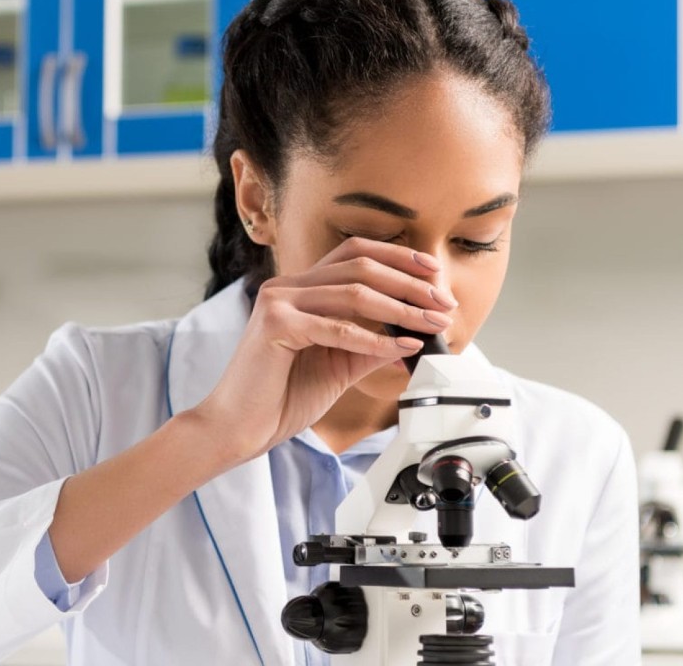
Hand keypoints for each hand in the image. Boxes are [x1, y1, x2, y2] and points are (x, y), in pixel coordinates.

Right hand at [188, 237, 455, 466]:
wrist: (239, 429)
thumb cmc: (279, 398)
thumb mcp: (338, 367)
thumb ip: (371, 348)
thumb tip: (413, 338)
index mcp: (298, 290)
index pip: (354, 253)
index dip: (398, 257)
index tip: (434, 272)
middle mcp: (286, 288)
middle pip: (360, 265)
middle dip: (410, 283)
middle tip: (443, 303)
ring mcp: (278, 303)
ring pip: (354, 292)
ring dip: (402, 308)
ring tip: (430, 324)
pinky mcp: (275, 326)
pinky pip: (338, 328)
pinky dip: (375, 339)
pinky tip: (400, 348)